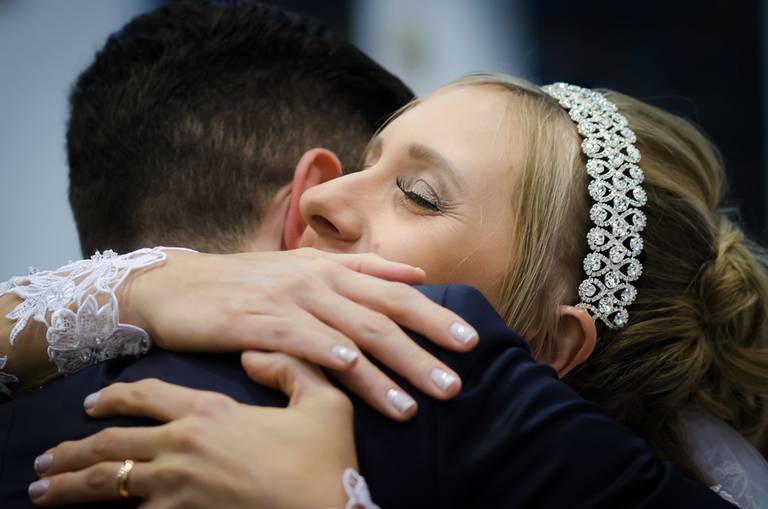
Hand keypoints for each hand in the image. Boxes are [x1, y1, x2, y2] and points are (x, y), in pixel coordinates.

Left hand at [30, 353, 357, 508]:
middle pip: (112, 444)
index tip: (92, 402)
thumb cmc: (325, 460)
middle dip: (72, 451)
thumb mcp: (324, 402)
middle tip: (45, 460)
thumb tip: (253, 354)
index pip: (148, 396)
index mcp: (211, 413)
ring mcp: (177, 488)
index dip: (116, 396)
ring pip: (110, 483)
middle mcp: (183, 447)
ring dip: (71, 486)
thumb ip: (290, 368)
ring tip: (43, 491)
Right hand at [120, 248, 477, 418]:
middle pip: (382, 315)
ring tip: (417, 402)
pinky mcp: (255, 320)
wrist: (178, 285)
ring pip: (348, 334)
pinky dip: (326, 352)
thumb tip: (415, 272)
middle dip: (424, 349)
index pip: (395, 293)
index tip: (470, 340)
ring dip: (386, 370)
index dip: (434, 316)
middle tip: (458, 381)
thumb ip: (362, 270)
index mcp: (332, 269)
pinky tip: (350, 370)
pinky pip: (299, 338)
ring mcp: (287, 299)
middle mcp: (317, 281)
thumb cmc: (248, 284)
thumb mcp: (307, 268)